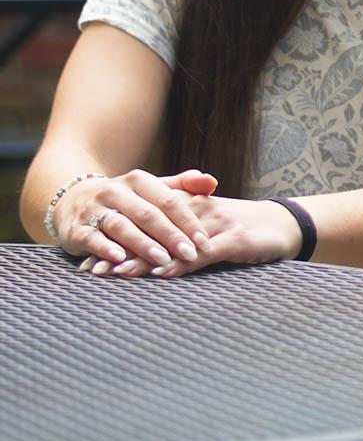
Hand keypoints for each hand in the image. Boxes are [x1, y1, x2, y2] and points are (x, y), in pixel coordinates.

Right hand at [59, 168, 217, 275]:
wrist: (72, 199)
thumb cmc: (124, 198)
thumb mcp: (150, 188)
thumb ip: (182, 186)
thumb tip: (212, 182)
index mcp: (139, 181)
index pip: (169, 200)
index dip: (188, 221)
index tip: (204, 241)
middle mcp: (117, 191)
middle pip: (148, 214)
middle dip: (171, 235)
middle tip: (190, 254)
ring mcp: (95, 209)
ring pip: (122, 226)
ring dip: (143, 244)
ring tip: (163, 260)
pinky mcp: (77, 228)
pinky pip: (93, 238)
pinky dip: (105, 248)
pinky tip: (120, 258)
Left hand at [85, 195, 302, 279]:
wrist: (286, 224)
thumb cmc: (247, 230)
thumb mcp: (212, 229)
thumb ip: (185, 236)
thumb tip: (151, 254)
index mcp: (192, 209)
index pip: (148, 224)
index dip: (119, 239)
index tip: (89, 256)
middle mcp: (198, 215)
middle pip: (152, 233)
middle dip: (120, 251)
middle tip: (90, 270)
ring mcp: (215, 227)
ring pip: (172, 243)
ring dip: (143, 259)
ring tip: (114, 274)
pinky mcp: (233, 241)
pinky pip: (202, 253)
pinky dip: (180, 264)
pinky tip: (162, 274)